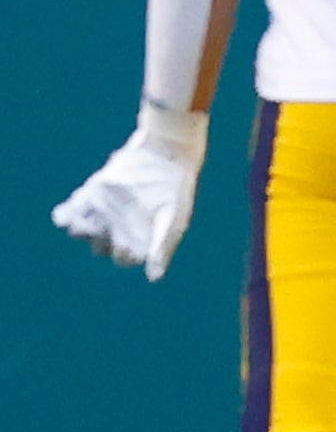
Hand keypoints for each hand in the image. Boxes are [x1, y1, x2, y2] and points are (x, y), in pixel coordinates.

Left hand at [51, 104, 208, 281]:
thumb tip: (154, 278)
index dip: (121, 253)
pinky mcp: (91, 195)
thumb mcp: (173, 219)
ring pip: (82, 231)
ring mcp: (103, 213)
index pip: (122, 258)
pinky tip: (66, 214)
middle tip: (105, 224)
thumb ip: (162, 247)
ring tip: (85, 220)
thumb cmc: (175, 190)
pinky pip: (71, 211)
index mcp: (138, 239)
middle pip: (99, 246)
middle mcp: (118, 229)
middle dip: (99, 238)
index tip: (125, 240)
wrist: (164, 154)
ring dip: (81, 228)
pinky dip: (64, 215)